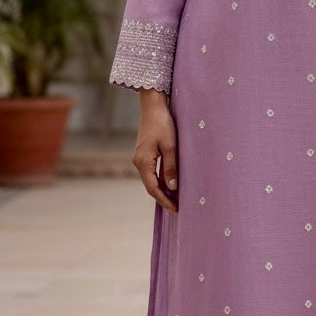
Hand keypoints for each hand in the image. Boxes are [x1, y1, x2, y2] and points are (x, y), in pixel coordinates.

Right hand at [132, 89, 178, 212]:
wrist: (153, 105)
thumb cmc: (163, 124)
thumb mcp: (171, 146)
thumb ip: (171, 167)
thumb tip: (173, 187)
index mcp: (143, 162)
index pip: (153, 188)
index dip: (164, 200)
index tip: (176, 209)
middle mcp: (138, 162)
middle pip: (151, 186)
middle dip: (163, 197)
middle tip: (177, 207)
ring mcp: (140, 157)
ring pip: (151, 179)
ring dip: (162, 188)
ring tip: (176, 198)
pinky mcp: (144, 152)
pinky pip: (152, 171)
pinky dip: (160, 179)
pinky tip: (170, 182)